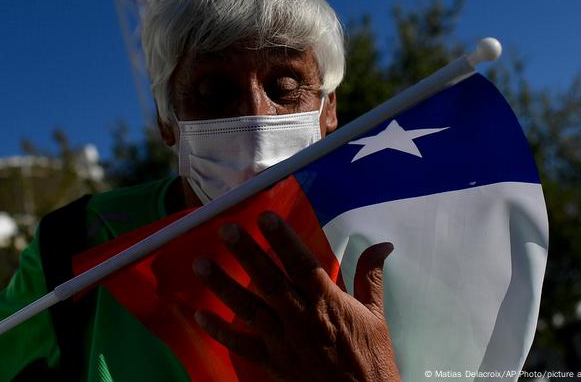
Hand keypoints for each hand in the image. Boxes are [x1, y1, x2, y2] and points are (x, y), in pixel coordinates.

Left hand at [192, 211, 400, 381]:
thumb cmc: (371, 358)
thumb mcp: (375, 315)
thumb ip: (371, 277)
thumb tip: (382, 245)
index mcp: (328, 303)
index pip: (302, 265)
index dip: (283, 240)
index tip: (266, 217)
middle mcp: (302, 320)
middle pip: (270, 282)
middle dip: (247, 255)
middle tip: (226, 230)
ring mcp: (284, 342)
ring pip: (250, 309)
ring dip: (224, 286)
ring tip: (201, 263)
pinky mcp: (274, 362)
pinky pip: (242, 345)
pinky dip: (220, 332)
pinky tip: (199, 315)